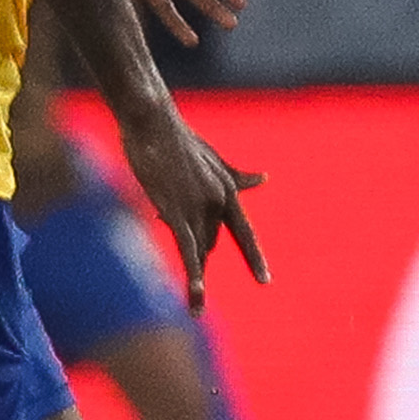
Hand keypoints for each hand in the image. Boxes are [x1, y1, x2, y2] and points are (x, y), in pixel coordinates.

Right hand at [118, 106, 266, 311]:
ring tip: (190, 287)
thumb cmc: (178, 139)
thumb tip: (265, 178)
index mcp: (229, 190)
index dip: (254, 257)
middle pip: (209, 243)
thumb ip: (238, 177)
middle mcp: (220, 201)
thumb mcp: (214, 159)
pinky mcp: (176, 212)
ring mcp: (199, 208)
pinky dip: (194, 276)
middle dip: (194, 246)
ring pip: (198, 250)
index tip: (264, 280)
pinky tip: (197, 297)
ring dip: (192, 267)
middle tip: (169, 220)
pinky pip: (188, 252)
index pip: (244, 233)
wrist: (153, 122)